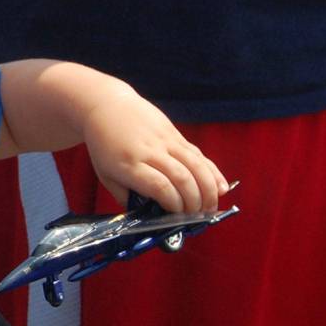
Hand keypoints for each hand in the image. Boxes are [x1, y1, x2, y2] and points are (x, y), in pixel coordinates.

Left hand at [82, 90, 228, 212]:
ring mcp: (165, 140)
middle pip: (182, 178)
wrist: (106, 105)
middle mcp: (150, 151)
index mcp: (129, 164)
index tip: (176, 217)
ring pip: (196, 165)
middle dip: (194, 202)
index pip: (159, 186)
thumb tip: (148, 219)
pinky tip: (222, 188)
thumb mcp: (106, 175)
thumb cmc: (104, 145)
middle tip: (196, 218)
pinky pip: (198, 154)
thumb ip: (126, 197)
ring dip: (208, 190)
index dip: (174, 204)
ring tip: (210, 208)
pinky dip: (213, 172)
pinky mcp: (175, 134)